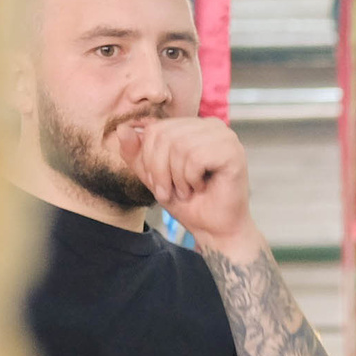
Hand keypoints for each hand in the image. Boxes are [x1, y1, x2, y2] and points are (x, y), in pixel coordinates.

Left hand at [128, 117, 260, 256]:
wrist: (214, 229)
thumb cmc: (189, 204)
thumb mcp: (153, 177)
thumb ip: (136, 153)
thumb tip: (122, 128)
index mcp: (194, 126)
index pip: (156, 129)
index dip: (149, 159)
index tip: (160, 184)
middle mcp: (212, 125)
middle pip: (164, 135)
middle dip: (160, 169)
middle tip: (171, 191)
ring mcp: (226, 137)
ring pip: (179, 146)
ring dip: (177, 177)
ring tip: (188, 190)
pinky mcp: (233, 152)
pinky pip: (196, 157)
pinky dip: (191, 178)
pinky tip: (202, 187)